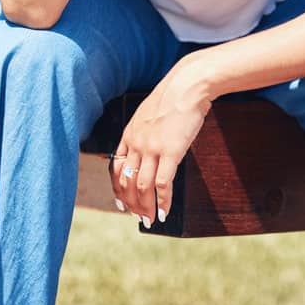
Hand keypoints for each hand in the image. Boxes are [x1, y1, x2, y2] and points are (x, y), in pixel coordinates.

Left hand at [109, 60, 212, 226]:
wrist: (187, 85)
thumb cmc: (173, 97)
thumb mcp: (149, 113)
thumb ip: (145, 132)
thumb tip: (149, 149)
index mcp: (130, 134)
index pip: (117, 168)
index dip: (119, 188)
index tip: (122, 202)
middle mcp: (137, 143)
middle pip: (127, 181)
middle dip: (131, 203)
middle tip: (138, 216)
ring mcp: (152, 148)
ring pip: (143, 187)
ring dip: (146, 207)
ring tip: (150, 220)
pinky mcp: (170, 151)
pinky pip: (163, 184)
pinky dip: (163, 201)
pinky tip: (165, 211)